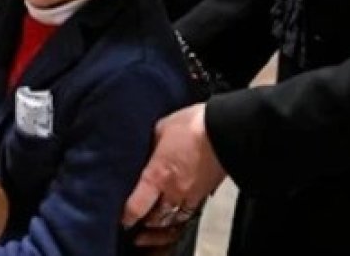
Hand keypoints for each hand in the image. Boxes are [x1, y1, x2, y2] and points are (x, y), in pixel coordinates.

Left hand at [122, 103, 226, 244]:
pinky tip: (175, 212)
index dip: (128, 217)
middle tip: (136, 222)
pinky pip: (190, 214)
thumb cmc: (193, 125)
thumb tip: (146, 151)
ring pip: (174, 221)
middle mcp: (174, 191)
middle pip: (156, 220)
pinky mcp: (206, 194)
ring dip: (163, 224)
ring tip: (154, 223)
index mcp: (158, 175)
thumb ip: (151, 146)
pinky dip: (180, 217)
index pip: (137, 207)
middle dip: (145, 223)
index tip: (123, 219)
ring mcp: (191, 195)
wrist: (226, 129)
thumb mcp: (161, 129)